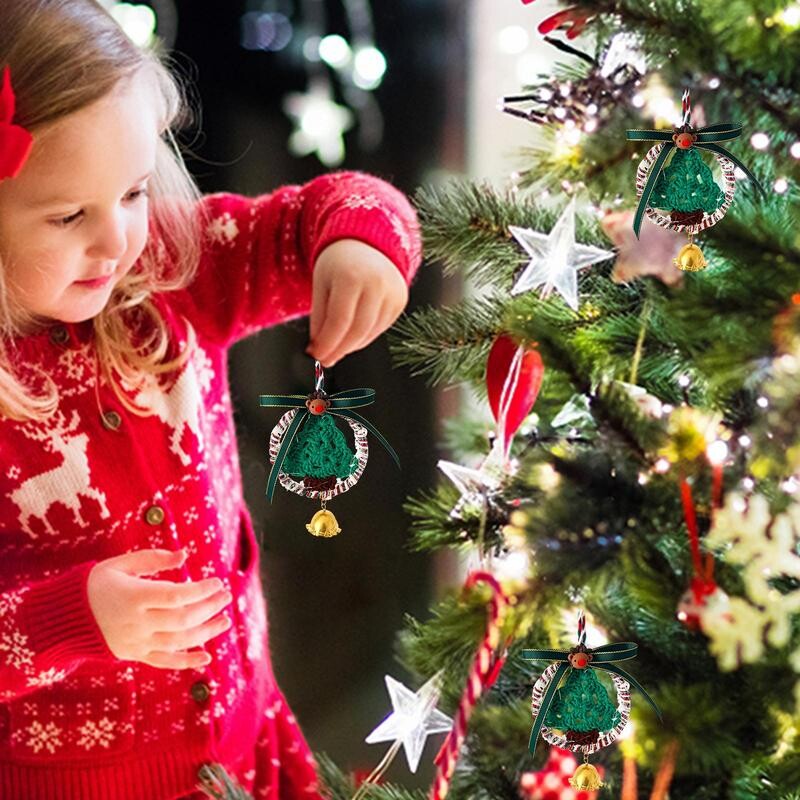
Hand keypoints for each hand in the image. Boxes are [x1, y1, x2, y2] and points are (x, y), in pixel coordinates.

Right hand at [87, 549, 232, 669]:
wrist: (63, 619)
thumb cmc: (94, 584)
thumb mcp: (119, 564)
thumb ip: (153, 559)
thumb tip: (184, 555)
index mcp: (134, 597)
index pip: (176, 596)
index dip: (201, 590)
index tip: (217, 582)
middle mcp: (137, 623)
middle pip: (182, 619)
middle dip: (209, 608)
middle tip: (226, 597)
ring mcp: (137, 642)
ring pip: (179, 641)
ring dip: (207, 631)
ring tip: (225, 620)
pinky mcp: (135, 655)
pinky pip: (164, 661)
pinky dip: (187, 661)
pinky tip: (207, 657)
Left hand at [307, 239, 408, 366]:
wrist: (366, 244)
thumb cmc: (339, 264)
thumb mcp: (321, 285)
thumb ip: (319, 318)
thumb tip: (319, 350)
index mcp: (352, 276)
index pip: (339, 321)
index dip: (327, 344)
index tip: (316, 355)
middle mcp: (377, 284)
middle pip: (357, 331)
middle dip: (339, 350)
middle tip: (325, 359)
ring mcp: (392, 293)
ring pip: (369, 333)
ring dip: (350, 346)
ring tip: (336, 346)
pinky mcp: (400, 301)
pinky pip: (380, 328)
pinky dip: (364, 337)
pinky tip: (352, 335)